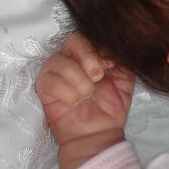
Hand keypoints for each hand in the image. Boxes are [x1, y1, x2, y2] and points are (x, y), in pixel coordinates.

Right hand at [36, 33, 134, 168]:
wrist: (99, 132)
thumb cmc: (111, 105)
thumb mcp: (125, 78)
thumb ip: (122, 59)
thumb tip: (114, 48)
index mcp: (91, 54)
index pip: (91, 36)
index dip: (100, 48)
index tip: (111, 64)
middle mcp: (72, 58)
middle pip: (73, 40)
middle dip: (88, 57)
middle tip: (97, 76)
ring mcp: (56, 71)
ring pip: (60, 61)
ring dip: (78, 80)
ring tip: (87, 95)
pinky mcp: (44, 86)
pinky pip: (50, 80)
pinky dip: (66, 92)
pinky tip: (73, 101)